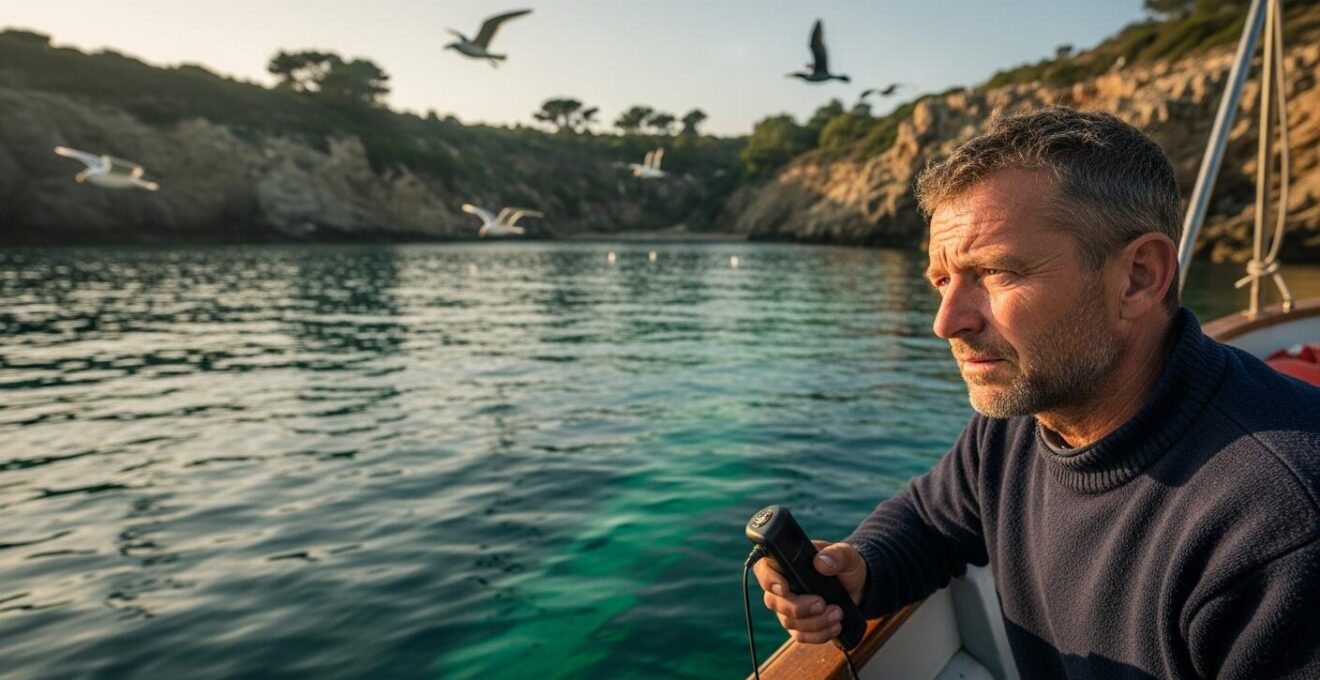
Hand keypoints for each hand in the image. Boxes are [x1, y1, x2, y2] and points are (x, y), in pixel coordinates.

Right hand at [752, 540, 866, 643]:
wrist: (856, 588)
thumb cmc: (845, 566)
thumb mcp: (846, 555)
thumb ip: (836, 555)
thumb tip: (821, 563)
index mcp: (787, 562)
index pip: (763, 569)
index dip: (769, 580)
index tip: (785, 588)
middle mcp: (781, 586)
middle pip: (773, 601)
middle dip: (798, 607)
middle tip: (822, 603)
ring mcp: (787, 608)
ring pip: (788, 621)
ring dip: (815, 622)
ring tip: (838, 613)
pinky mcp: (799, 626)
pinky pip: (800, 636)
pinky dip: (819, 634)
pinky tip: (835, 626)